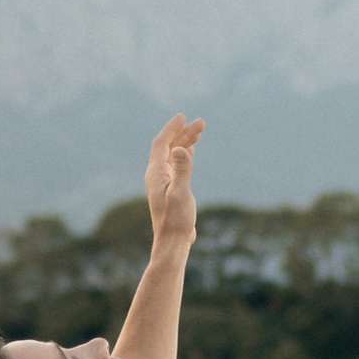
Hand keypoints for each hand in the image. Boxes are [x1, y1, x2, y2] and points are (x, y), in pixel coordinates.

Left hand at [145, 113, 201, 246]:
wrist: (172, 242)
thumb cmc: (177, 220)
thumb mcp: (181, 193)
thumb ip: (182, 170)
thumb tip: (181, 148)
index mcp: (156, 173)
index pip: (162, 143)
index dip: (172, 128)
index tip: (183, 116)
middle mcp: (157, 175)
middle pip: (168, 146)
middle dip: (184, 132)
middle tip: (202, 123)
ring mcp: (162, 182)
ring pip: (172, 155)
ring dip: (185, 141)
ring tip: (200, 131)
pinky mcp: (170, 189)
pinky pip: (175, 164)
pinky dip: (184, 153)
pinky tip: (191, 150)